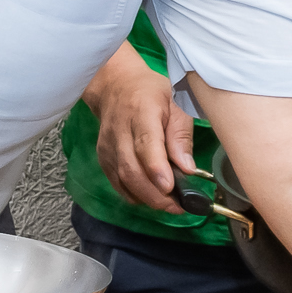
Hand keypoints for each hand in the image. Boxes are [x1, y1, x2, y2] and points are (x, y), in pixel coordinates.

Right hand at [86, 45, 195, 212]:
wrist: (116, 86)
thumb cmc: (151, 93)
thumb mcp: (175, 102)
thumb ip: (181, 134)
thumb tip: (187, 168)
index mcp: (141, 112)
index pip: (145, 144)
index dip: (156, 168)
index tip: (169, 187)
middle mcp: (120, 131)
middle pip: (132, 169)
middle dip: (154, 193)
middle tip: (177, 206)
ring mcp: (108, 146)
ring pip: (122, 180)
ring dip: (146, 198)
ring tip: (169, 206)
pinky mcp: (104, 158)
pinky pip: (117, 184)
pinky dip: (134, 196)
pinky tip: (151, 199)